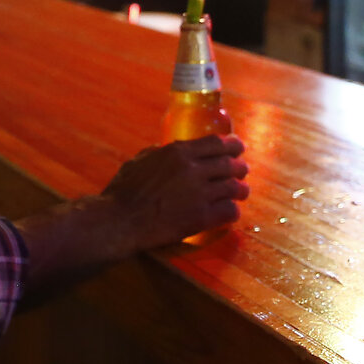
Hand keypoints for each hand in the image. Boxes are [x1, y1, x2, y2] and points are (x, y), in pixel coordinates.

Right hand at [102, 134, 248, 249]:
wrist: (120, 221)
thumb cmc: (123, 191)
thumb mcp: (139, 161)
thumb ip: (157, 153)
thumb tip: (164, 149)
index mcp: (178, 152)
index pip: (217, 143)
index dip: (232, 145)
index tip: (238, 148)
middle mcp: (193, 169)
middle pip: (229, 164)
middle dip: (240, 167)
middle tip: (243, 171)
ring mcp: (199, 194)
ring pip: (234, 187)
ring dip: (241, 190)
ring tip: (242, 193)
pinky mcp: (201, 218)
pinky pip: (229, 211)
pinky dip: (233, 211)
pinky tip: (231, 213)